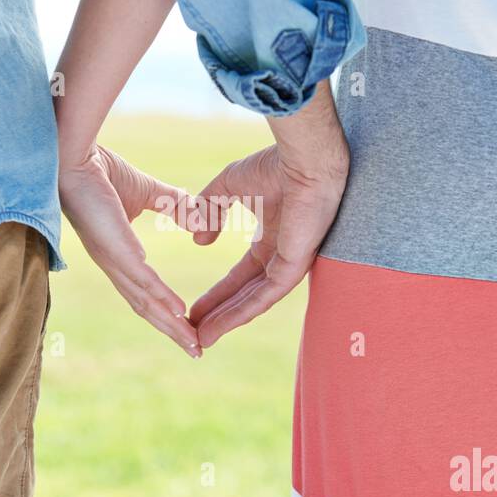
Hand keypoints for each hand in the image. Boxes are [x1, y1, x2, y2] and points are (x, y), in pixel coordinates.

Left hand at [59, 144, 202, 356]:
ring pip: (145, 301)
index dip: (165, 313)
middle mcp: (113, 264)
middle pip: (145, 308)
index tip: (188, 328)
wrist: (75, 155)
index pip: (143, 293)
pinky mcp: (115, 248)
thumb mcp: (148, 191)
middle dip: (172, 331)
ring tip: (192, 343)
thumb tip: (197, 215)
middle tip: (195, 350)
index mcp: (117, 255)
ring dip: (170, 324)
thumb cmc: (102, 171)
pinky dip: (162, 298)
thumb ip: (174, 203)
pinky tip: (179, 313)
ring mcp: (112, 259)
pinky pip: (142, 279)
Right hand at [189, 81, 348, 347]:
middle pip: (245, 295)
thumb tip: (199, 241)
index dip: (217, 294)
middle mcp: (281, 257)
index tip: (194, 309)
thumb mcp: (230, 186)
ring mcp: (289, 265)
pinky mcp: (294, 268)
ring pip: (253, 302)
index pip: (240, 276)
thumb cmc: (275, 165)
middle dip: (219, 314)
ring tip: (202, 338)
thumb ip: (210, 209)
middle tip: (194, 333)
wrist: (302, 158)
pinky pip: (264, 297)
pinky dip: (240, 313)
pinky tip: (220, 325)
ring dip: (226, 321)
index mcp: (271, 240)